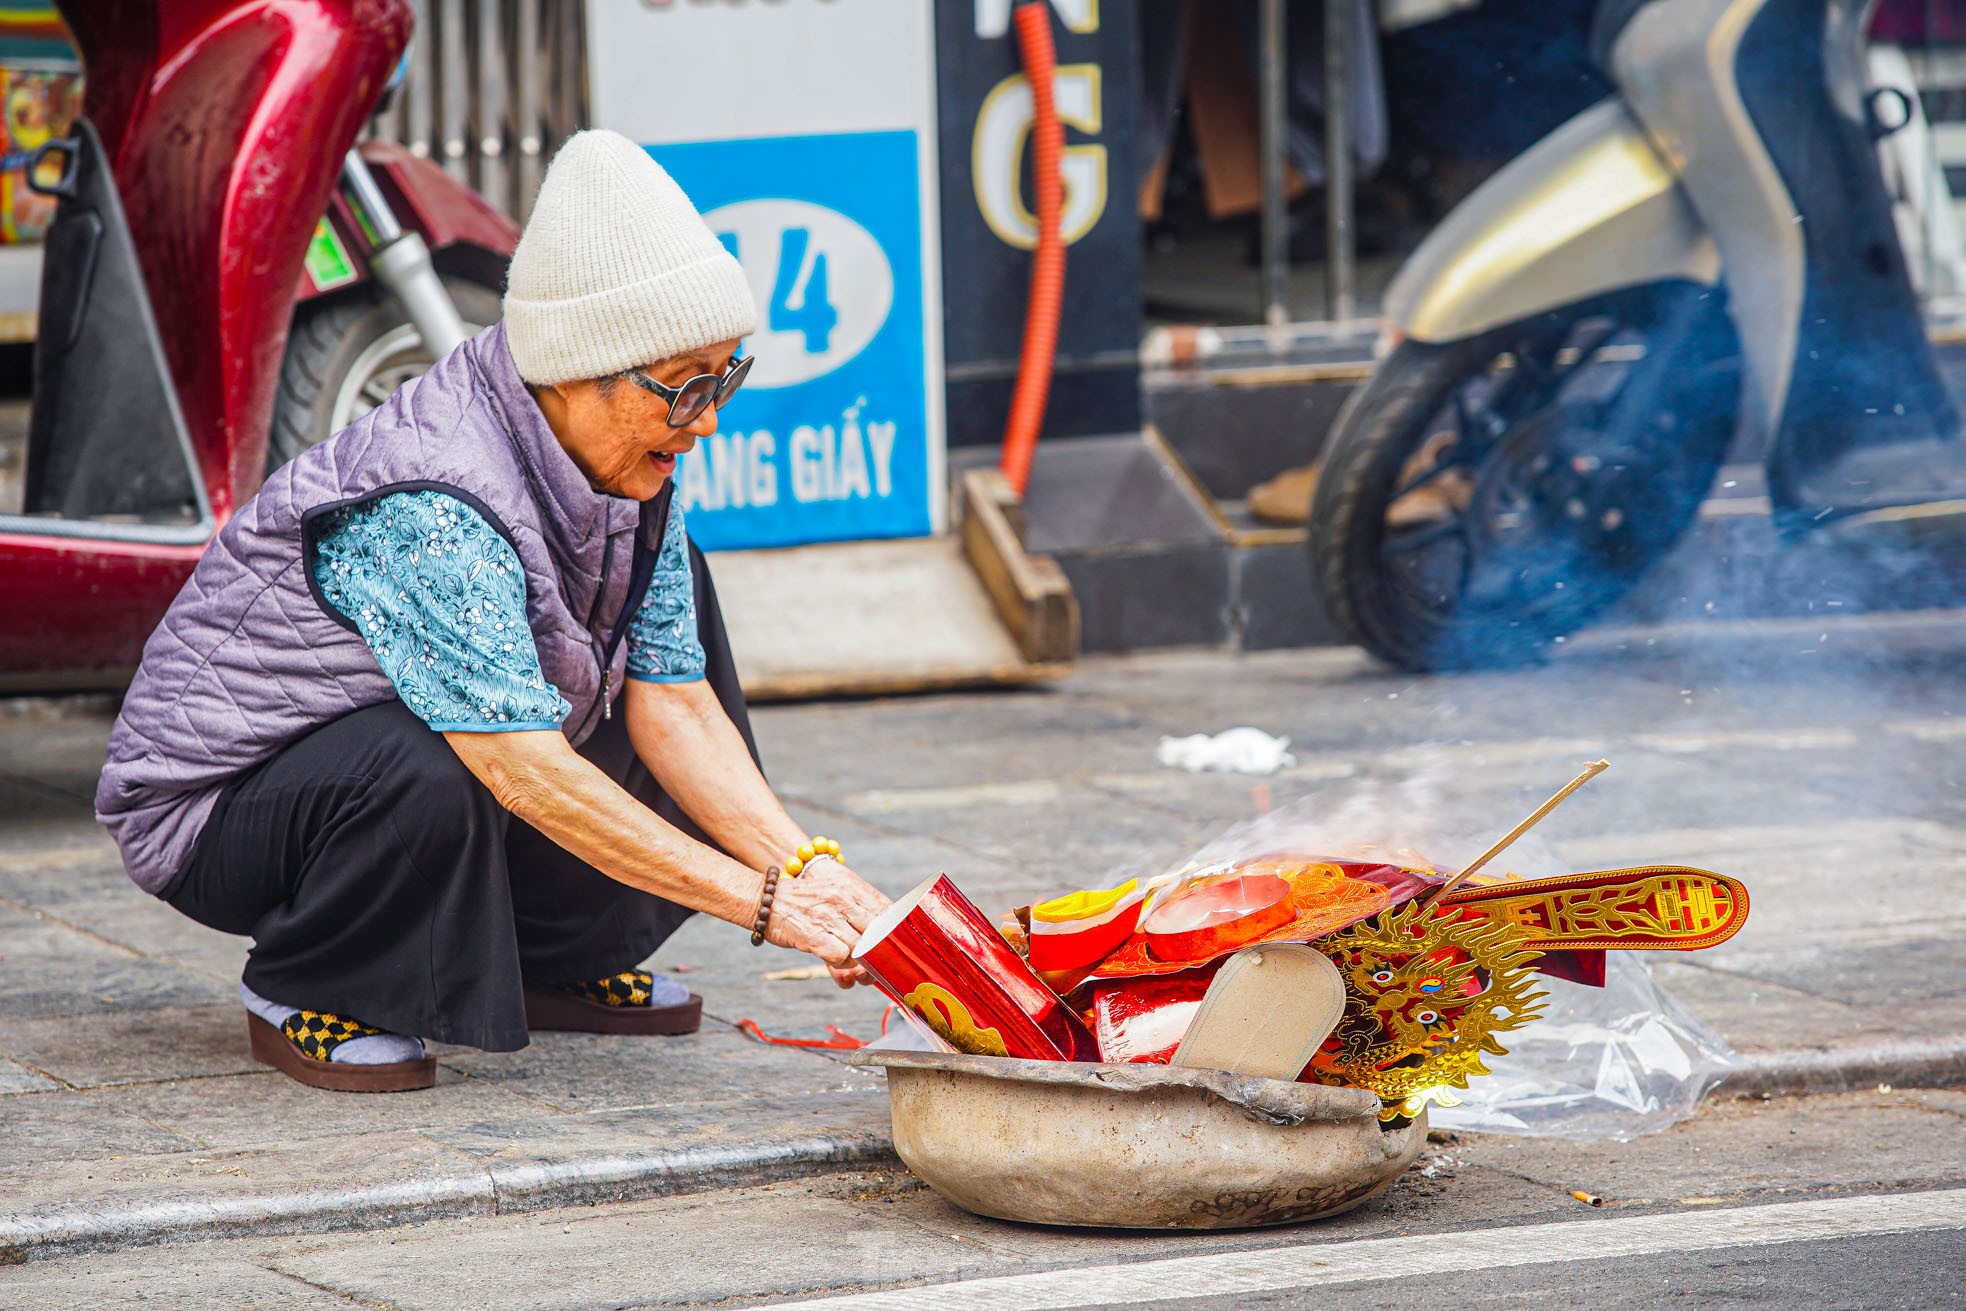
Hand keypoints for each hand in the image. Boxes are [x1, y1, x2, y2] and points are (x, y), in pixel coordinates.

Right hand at [764, 857, 889, 981]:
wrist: (765, 898)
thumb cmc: (803, 899)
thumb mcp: (834, 890)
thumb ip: (857, 905)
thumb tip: (886, 927)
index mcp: (851, 886)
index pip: (886, 909)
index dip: (896, 930)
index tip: (899, 944)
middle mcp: (842, 899)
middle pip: (878, 931)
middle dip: (882, 951)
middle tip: (881, 962)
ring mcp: (828, 917)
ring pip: (861, 947)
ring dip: (859, 960)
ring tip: (852, 961)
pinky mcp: (814, 935)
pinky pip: (841, 956)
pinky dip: (842, 963)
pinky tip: (835, 960)